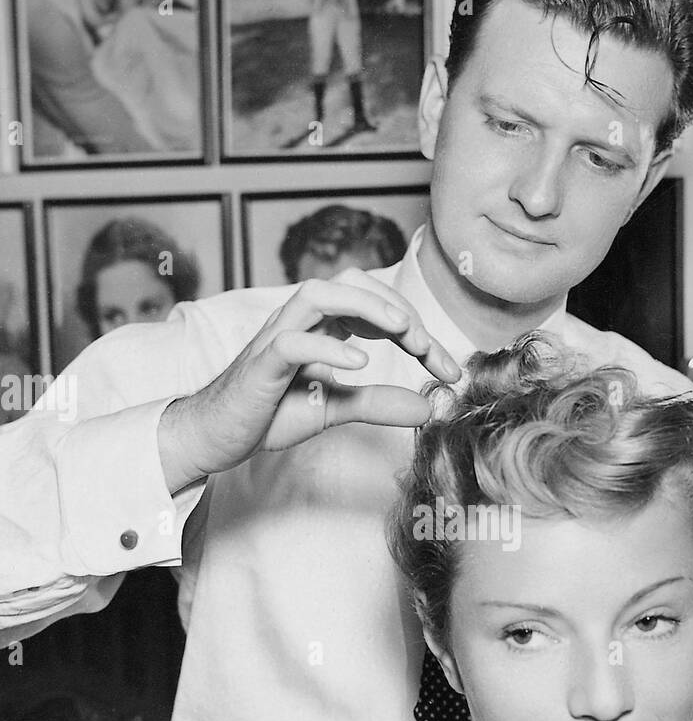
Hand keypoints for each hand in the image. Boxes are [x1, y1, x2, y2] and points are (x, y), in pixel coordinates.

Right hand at [158, 270, 460, 493]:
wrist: (215, 436)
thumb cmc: (267, 414)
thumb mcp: (334, 409)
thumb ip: (377, 403)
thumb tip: (428, 407)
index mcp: (321, 326)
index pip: (375, 307)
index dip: (418, 331)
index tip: (447, 368)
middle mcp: (299, 322)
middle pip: (351, 285)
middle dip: (398, 309)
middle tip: (431, 349)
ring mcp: (276, 338)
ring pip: (317, 294)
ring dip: (365, 306)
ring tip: (403, 331)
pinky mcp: (259, 366)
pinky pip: (291, 342)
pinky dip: (327, 348)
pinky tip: (358, 364)